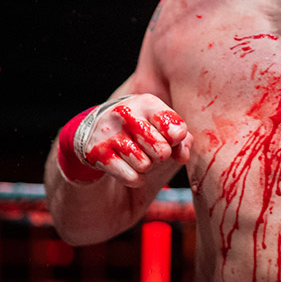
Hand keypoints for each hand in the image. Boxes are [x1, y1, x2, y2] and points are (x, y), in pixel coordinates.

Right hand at [74, 94, 191, 185]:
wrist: (97, 132)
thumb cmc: (142, 131)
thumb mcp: (164, 129)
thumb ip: (182, 140)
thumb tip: (182, 157)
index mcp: (147, 103)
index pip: (175, 128)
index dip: (177, 139)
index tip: (172, 137)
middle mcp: (126, 114)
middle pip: (162, 150)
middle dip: (162, 155)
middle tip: (153, 149)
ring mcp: (109, 134)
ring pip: (145, 165)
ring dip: (147, 167)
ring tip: (139, 156)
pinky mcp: (96, 153)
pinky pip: (130, 176)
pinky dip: (135, 178)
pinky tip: (129, 168)